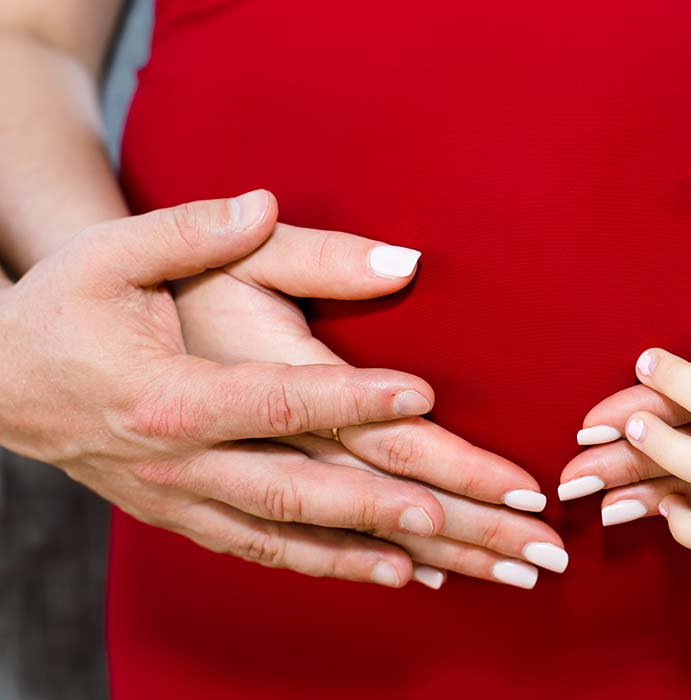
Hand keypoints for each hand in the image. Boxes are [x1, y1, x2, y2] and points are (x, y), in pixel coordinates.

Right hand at [0, 191, 463, 587]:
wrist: (2, 378)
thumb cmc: (67, 307)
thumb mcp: (116, 253)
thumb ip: (197, 230)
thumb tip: (268, 204)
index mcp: (167, 393)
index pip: (277, 400)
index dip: (351, 399)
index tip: (420, 394)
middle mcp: (177, 460)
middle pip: (290, 489)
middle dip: (371, 504)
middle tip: (446, 513)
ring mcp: (178, 499)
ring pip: (279, 536)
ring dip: (354, 554)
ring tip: (424, 566)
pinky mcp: (180, 516)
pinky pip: (258, 549)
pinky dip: (318, 564)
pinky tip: (374, 572)